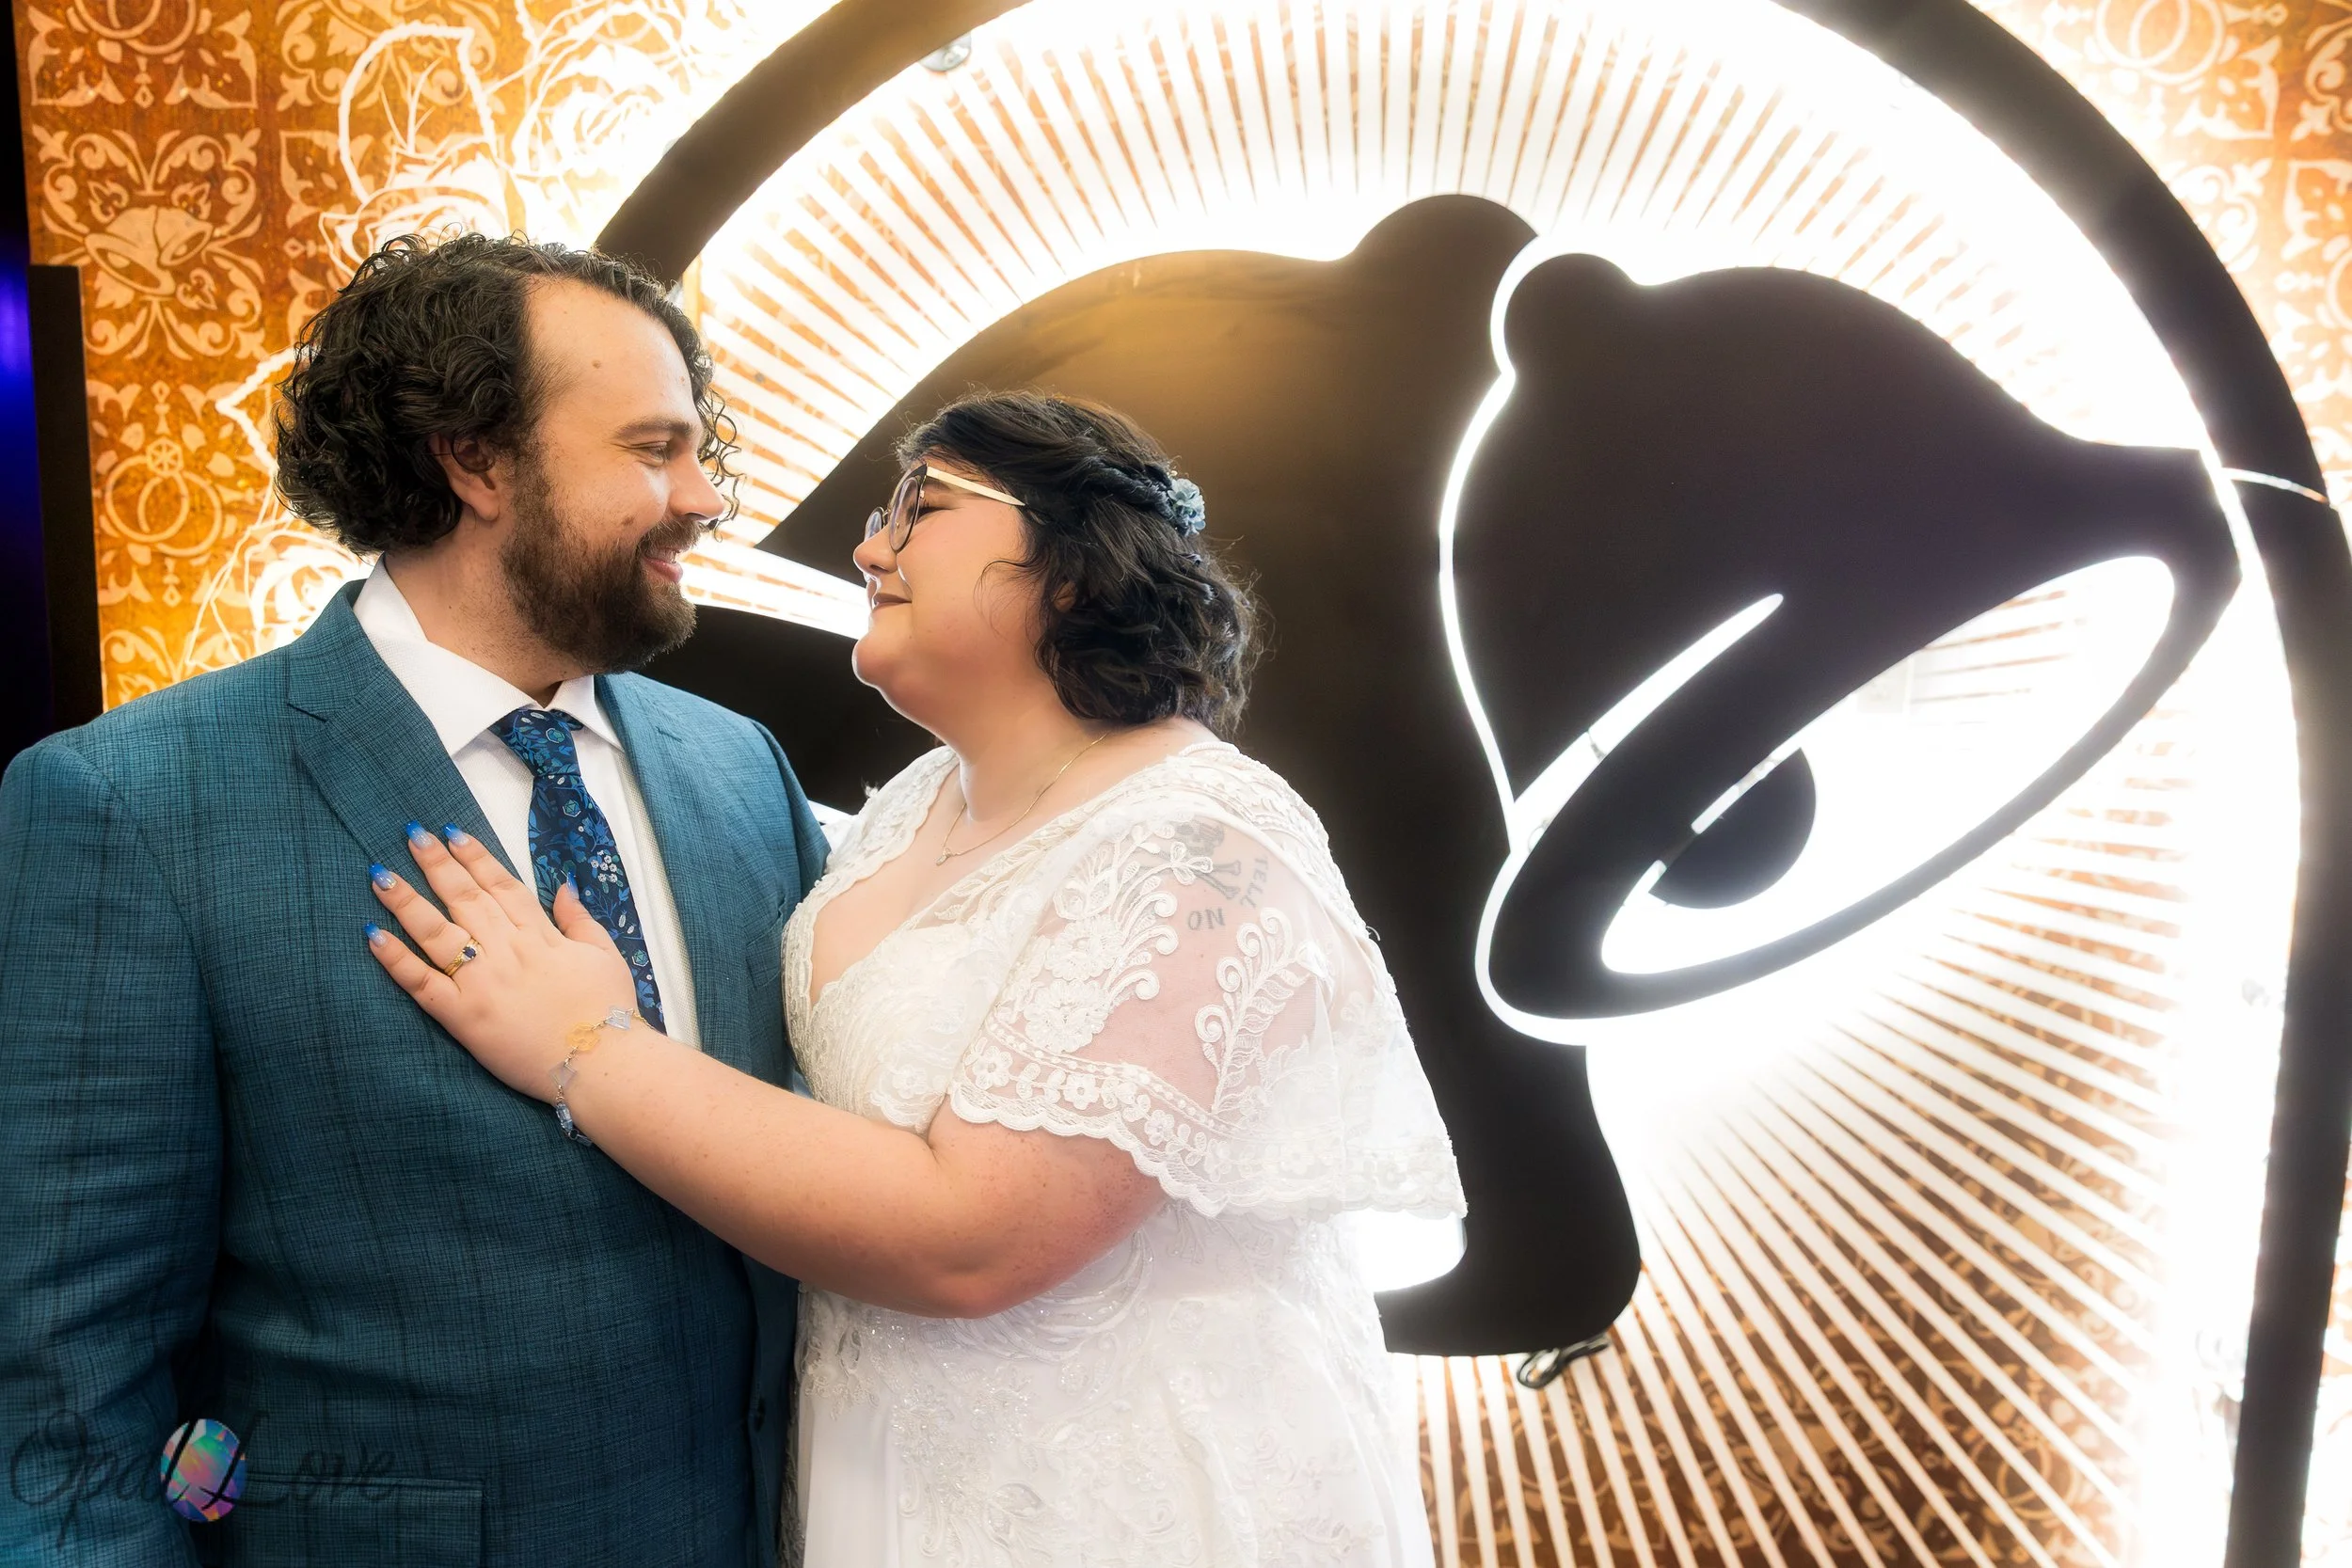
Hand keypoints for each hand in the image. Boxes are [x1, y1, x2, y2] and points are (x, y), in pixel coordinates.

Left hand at [365, 824, 641, 1101]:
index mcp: (540, 935)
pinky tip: (374, 935)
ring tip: (381, 875)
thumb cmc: (609, 1010)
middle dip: (436, 864)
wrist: (602, 1062)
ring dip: (407, 901)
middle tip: (412, 836)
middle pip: (464, 899)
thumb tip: (564, 885)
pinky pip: (423, 983)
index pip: (501, 886)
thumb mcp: (605, 954)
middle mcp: (507, 950)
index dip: (475, 857)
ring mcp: (482, 982)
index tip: (452, 833)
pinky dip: (397, 959)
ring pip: (437, 932)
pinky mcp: (464, 1016)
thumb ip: (579, 919)